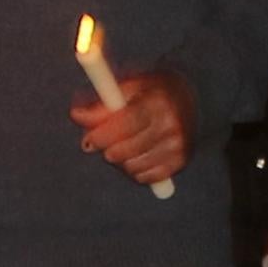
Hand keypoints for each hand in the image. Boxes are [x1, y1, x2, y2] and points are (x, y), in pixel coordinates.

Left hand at [75, 66, 194, 184]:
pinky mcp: (181, 162)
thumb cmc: (150, 91)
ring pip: (133, 167)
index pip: (126, 123)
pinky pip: (145, 178)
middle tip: (100, 142)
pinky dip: (134, 170)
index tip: (87, 142)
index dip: (103, 135)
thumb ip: (103, 103)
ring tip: (121, 146)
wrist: (192, 98)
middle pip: (127, 149)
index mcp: (157, 101)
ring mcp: (178, 146)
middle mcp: (171, 124)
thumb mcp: (128, 88)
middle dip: (107, 148)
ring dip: (119, 160)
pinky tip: (136, 155)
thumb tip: (76, 115)